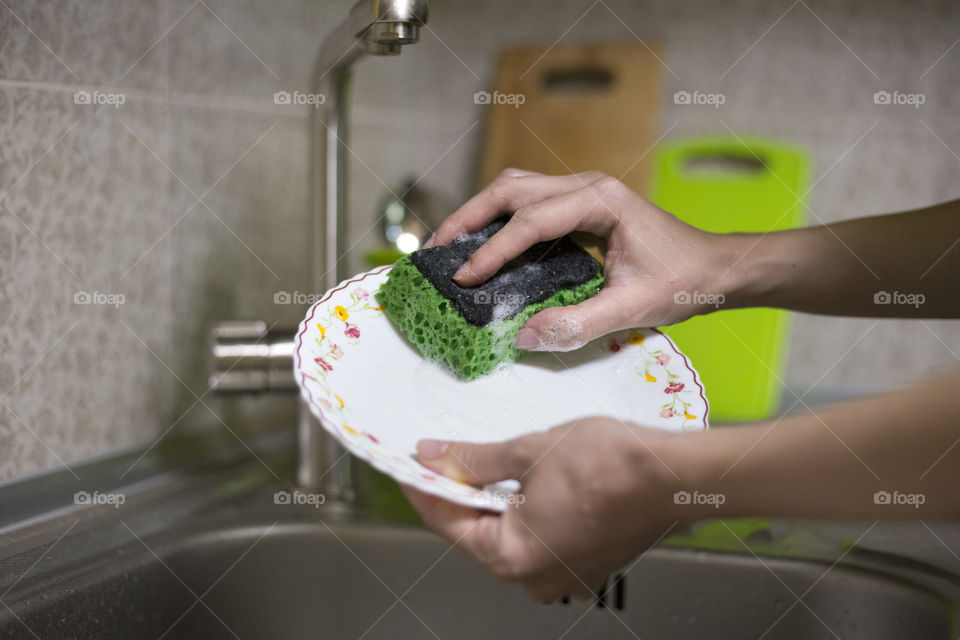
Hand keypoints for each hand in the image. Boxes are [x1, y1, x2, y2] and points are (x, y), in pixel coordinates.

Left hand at [401, 416, 687, 602]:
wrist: (674, 474)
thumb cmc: (611, 466)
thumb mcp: (528, 451)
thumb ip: (474, 460)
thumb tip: (436, 457)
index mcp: (512, 557)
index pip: (448, 521)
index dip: (426, 487)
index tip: (413, 463)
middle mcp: (534, 578)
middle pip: (477, 532)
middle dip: (459, 492)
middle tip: (443, 456)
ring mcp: (562, 575)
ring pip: (509, 534)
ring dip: (492, 500)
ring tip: (480, 462)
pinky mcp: (584, 563)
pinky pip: (538, 537)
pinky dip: (524, 510)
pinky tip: (521, 480)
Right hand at [425, 169, 728, 350]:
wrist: (715, 266)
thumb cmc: (682, 281)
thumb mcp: (632, 308)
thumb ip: (577, 324)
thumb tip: (523, 337)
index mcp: (599, 201)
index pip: (530, 221)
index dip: (491, 251)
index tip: (462, 279)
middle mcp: (586, 185)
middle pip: (510, 189)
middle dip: (468, 217)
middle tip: (436, 250)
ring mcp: (582, 191)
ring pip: (516, 189)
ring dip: (479, 213)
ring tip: (450, 245)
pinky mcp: (580, 205)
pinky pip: (528, 203)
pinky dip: (499, 220)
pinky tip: (485, 247)